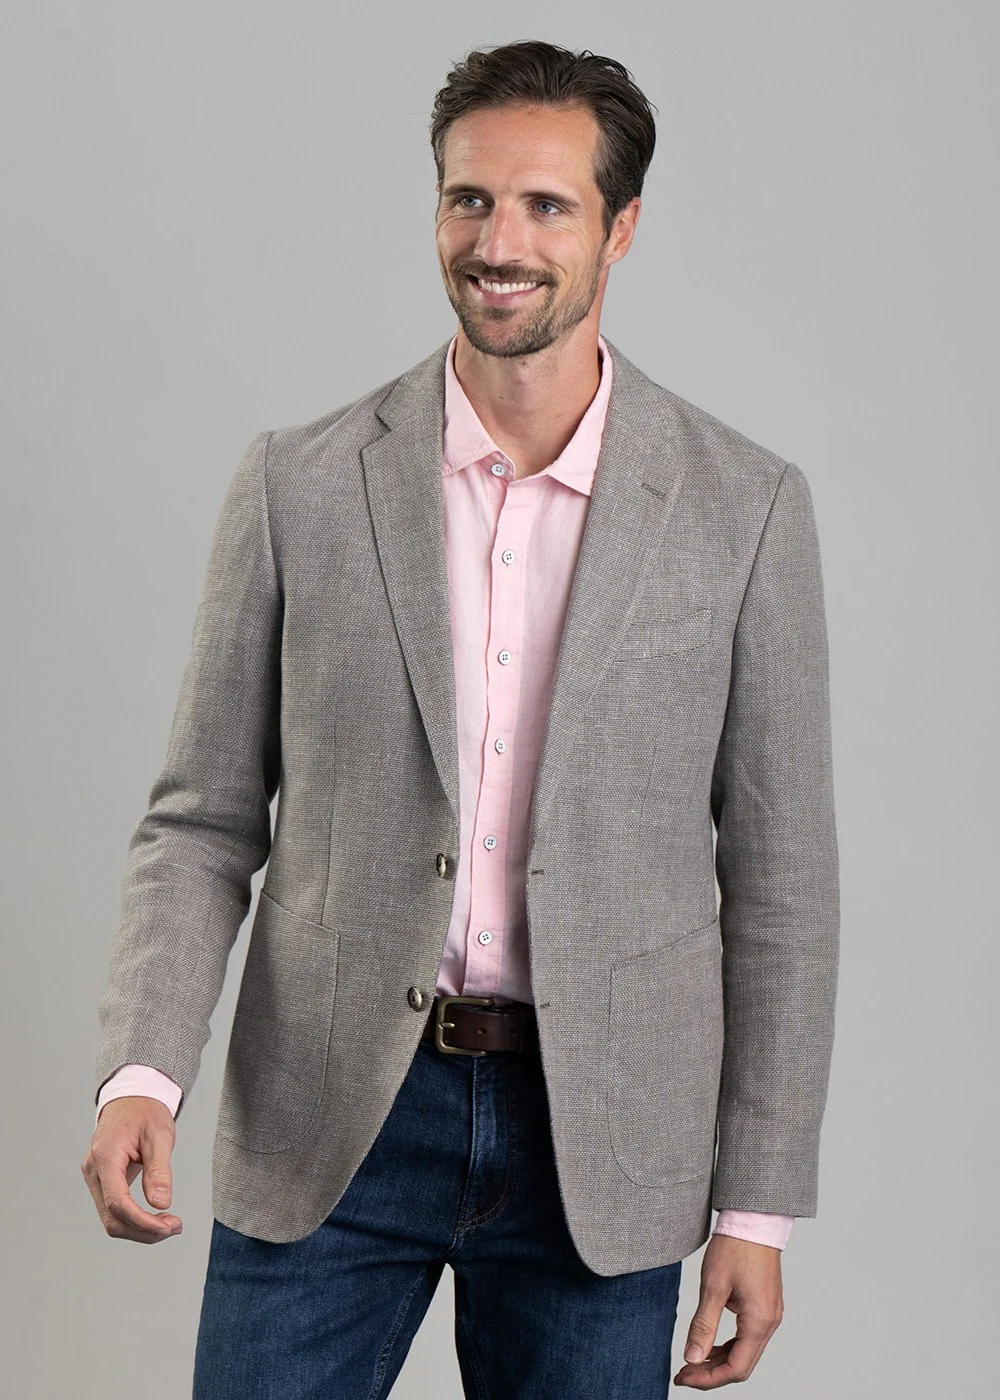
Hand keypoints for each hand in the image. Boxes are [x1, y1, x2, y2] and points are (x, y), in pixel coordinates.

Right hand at [81, 1096, 182, 1243]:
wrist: (131, 1098)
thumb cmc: (145, 1111)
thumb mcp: (159, 1135)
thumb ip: (159, 1169)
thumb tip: (161, 1203)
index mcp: (105, 1156)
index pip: (117, 1202)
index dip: (142, 1221)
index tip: (168, 1227)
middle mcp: (93, 1171)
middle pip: (112, 1218)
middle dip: (143, 1231)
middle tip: (174, 1227)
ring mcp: (94, 1177)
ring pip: (111, 1219)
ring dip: (139, 1229)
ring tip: (169, 1224)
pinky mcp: (101, 1181)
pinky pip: (113, 1209)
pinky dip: (133, 1219)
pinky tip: (155, 1217)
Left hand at [674, 1233, 783, 1387]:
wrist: (754, 1219)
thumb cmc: (735, 1247)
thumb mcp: (713, 1286)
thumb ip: (703, 1325)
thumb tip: (692, 1357)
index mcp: (759, 1321)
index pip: (736, 1368)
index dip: (708, 1379)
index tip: (683, 1376)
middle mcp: (770, 1322)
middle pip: (742, 1365)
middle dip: (712, 1373)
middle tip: (684, 1373)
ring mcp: (770, 1314)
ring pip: (746, 1352)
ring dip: (720, 1360)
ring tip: (693, 1360)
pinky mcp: (765, 1306)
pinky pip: (748, 1337)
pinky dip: (729, 1345)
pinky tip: (710, 1344)